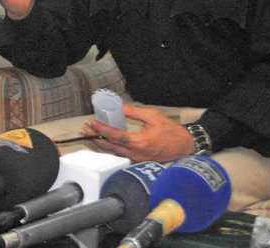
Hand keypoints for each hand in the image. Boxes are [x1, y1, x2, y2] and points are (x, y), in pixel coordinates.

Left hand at [80, 104, 196, 161]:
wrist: (185, 146)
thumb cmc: (171, 131)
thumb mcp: (153, 116)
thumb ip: (133, 112)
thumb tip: (118, 106)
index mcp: (139, 142)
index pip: (114, 136)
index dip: (100, 129)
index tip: (90, 123)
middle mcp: (136, 154)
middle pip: (109, 147)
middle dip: (95, 138)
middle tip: (85, 130)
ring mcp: (137, 160)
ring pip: (113, 154)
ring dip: (99, 146)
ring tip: (88, 137)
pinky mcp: (138, 162)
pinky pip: (119, 157)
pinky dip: (108, 151)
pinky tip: (101, 145)